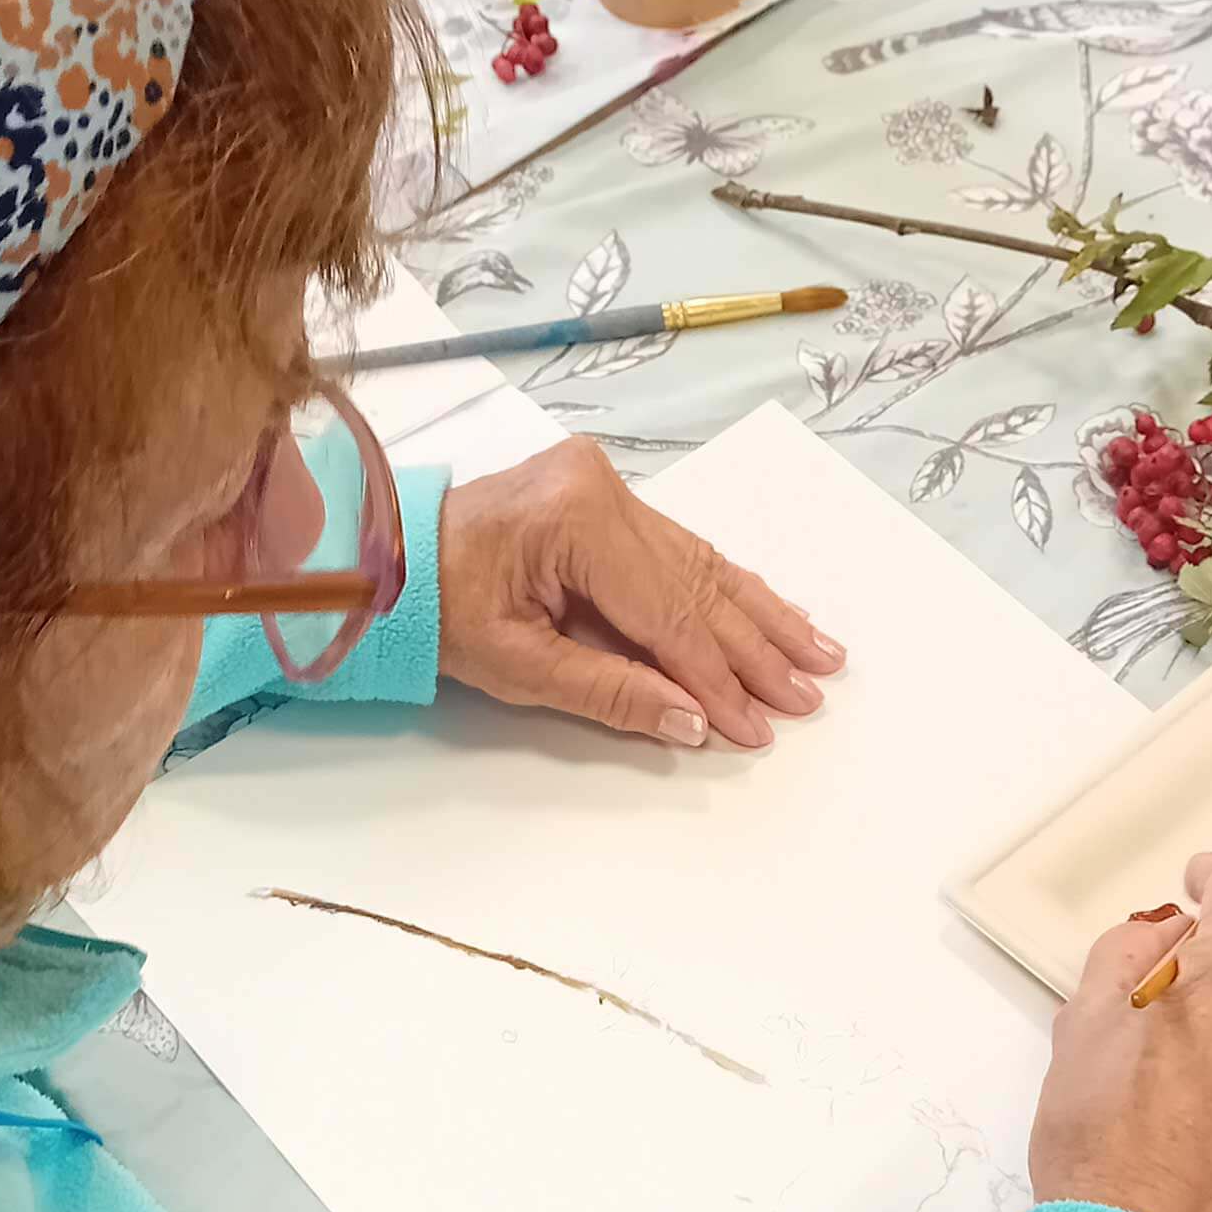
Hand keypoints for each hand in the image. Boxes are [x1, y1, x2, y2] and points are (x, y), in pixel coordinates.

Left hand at [437, 438, 842, 749]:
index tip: (756, 724)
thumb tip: (693, 721)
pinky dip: (728, 593)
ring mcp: (608, 487)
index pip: (667, 614)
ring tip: (819, 656)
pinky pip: (683, 552)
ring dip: (762, 617)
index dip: (715, 677)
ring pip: (703, 565)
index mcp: (577, 520)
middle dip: (756, 649)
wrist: (393, 554)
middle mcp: (603, 491)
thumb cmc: (437, 608)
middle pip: (698, 586)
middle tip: (809, 694)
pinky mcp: (607, 498)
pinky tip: (776, 616)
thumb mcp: (517, 664)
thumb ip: (610, 692)